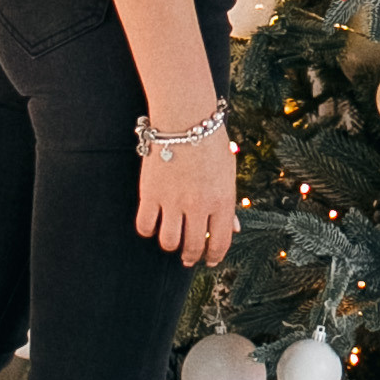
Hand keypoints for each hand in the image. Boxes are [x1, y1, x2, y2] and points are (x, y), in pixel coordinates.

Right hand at [136, 118, 237, 268]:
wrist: (185, 118)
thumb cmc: (210, 143)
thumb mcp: (227, 172)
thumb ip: (229, 203)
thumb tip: (235, 228)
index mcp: (223, 200)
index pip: (221, 241)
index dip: (214, 257)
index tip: (209, 261)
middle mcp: (199, 205)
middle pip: (193, 247)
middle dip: (191, 257)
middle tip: (187, 257)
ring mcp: (173, 201)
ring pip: (168, 242)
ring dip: (170, 244)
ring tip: (171, 238)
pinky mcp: (151, 194)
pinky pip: (145, 226)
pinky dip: (148, 229)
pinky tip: (153, 223)